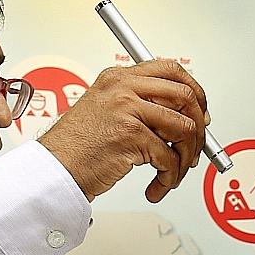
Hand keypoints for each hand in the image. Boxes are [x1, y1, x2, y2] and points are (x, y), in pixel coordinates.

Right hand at [37, 59, 208, 202]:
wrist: (54, 169)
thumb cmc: (79, 147)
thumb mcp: (108, 112)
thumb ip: (142, 107)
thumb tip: (186, 117)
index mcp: (119, 77)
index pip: (172, 70)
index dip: (195, 93)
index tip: (200, 114)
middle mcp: (123, 88)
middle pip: (186, 96)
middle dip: (198, 128)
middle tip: (194, 149)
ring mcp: (127, 109)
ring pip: (184, 128)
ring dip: (186, 158)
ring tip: (174, 174)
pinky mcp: (130, 135)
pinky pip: (168, 157)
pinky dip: (170, 177)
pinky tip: (158, 185)